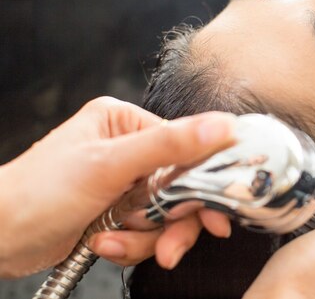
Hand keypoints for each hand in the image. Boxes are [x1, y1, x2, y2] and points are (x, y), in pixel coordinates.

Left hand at [0, 97, 233, 277]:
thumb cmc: (37, 192)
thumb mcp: (108, 165)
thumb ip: (168, 145)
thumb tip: (222, 125)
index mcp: (127, 122)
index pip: (187, 147)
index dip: (205, 180)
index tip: (216, 212)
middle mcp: (130, 149)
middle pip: (181, 186)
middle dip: (171, 221)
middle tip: (169, 246)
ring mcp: (125, 183)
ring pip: (167, 214)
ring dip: (146, 237)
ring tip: (115, 242)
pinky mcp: (120, 212)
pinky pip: (148, 231)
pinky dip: (131, 245)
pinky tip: (104, 244)